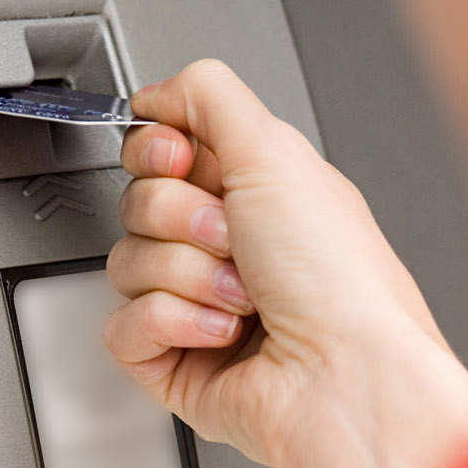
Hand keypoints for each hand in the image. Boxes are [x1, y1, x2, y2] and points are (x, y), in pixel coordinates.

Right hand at [104, 59, 467, 467]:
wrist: (345, 377)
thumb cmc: (340, 282)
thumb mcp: (277, 151)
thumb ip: (208, 95)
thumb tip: (158, 90)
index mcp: (256, 192)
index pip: (162, 150)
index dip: (158, 151)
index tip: (182, 162)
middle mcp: (228, 246)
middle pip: (138, 202)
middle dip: (183, 218)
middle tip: (234, 240)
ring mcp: (198, 304)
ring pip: (126, 263)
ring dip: (187, 275)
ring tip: (243, 298)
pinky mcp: (173, 360)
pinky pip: (122, 326)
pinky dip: (172, 324)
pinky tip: (221, 333)